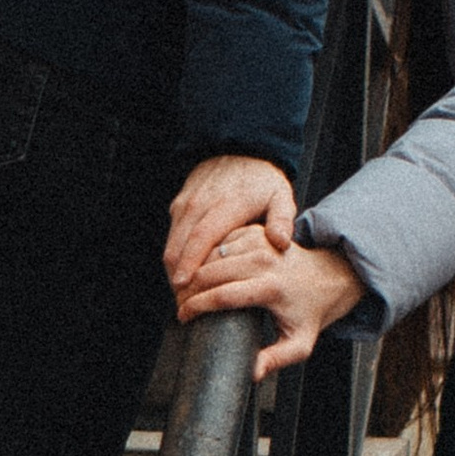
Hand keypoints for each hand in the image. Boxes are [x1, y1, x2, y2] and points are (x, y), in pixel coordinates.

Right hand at [165, 155, 296, 303]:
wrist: (239, 151)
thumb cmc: (262, 181)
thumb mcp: (281, 196)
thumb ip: (282, 220)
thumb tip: (280, 243)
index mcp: (227, 204)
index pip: (202, 237)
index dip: (190, 263)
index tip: (184, 286)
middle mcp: (201, 204)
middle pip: (180, 245)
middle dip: (177, 276)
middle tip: (184, 304)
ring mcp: (187, 204)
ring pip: (172, 243)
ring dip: (174, 270)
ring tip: (183, 297)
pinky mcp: (179, 205)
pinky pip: (172, 236)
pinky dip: (175, 257)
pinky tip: (184, 277)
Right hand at [174, 225, 364, 377]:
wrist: (328, 277)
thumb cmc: (310, 312)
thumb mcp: (299, 343)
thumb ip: (275, 360)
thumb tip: (251, 374)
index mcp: (272, 287)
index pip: (222, 295)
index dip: (196, 307)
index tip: (183, 317)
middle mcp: (265, 261)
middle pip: (211, 272)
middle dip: (188, 290)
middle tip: (179, 305)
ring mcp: (259, 242)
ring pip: (211, 255)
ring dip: (193, 272)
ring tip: (184, 292)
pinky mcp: (255, 232)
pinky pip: (219, 242)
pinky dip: (205, 256)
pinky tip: (199, 272)